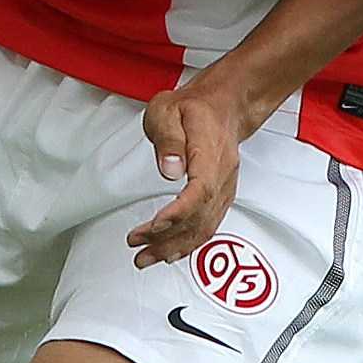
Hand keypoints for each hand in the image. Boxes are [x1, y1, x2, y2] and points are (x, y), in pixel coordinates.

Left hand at [128, 73, 276, 267]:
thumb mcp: (168, 109)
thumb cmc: (194, 108)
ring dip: (176, 247)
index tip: (155, 225)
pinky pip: (209, 224)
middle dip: (168, 238)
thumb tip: (170, 169)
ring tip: (147, 257)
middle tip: (137, 248)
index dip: (179, 212)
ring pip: (206, 225)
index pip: (201, 189)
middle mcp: (223, 173)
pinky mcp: (222, 194)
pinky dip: (190, 243)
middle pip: (201, 215)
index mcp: (210, 150)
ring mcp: (225, 185)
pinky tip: (172, 252)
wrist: (224, 106)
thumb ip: (167, 138)